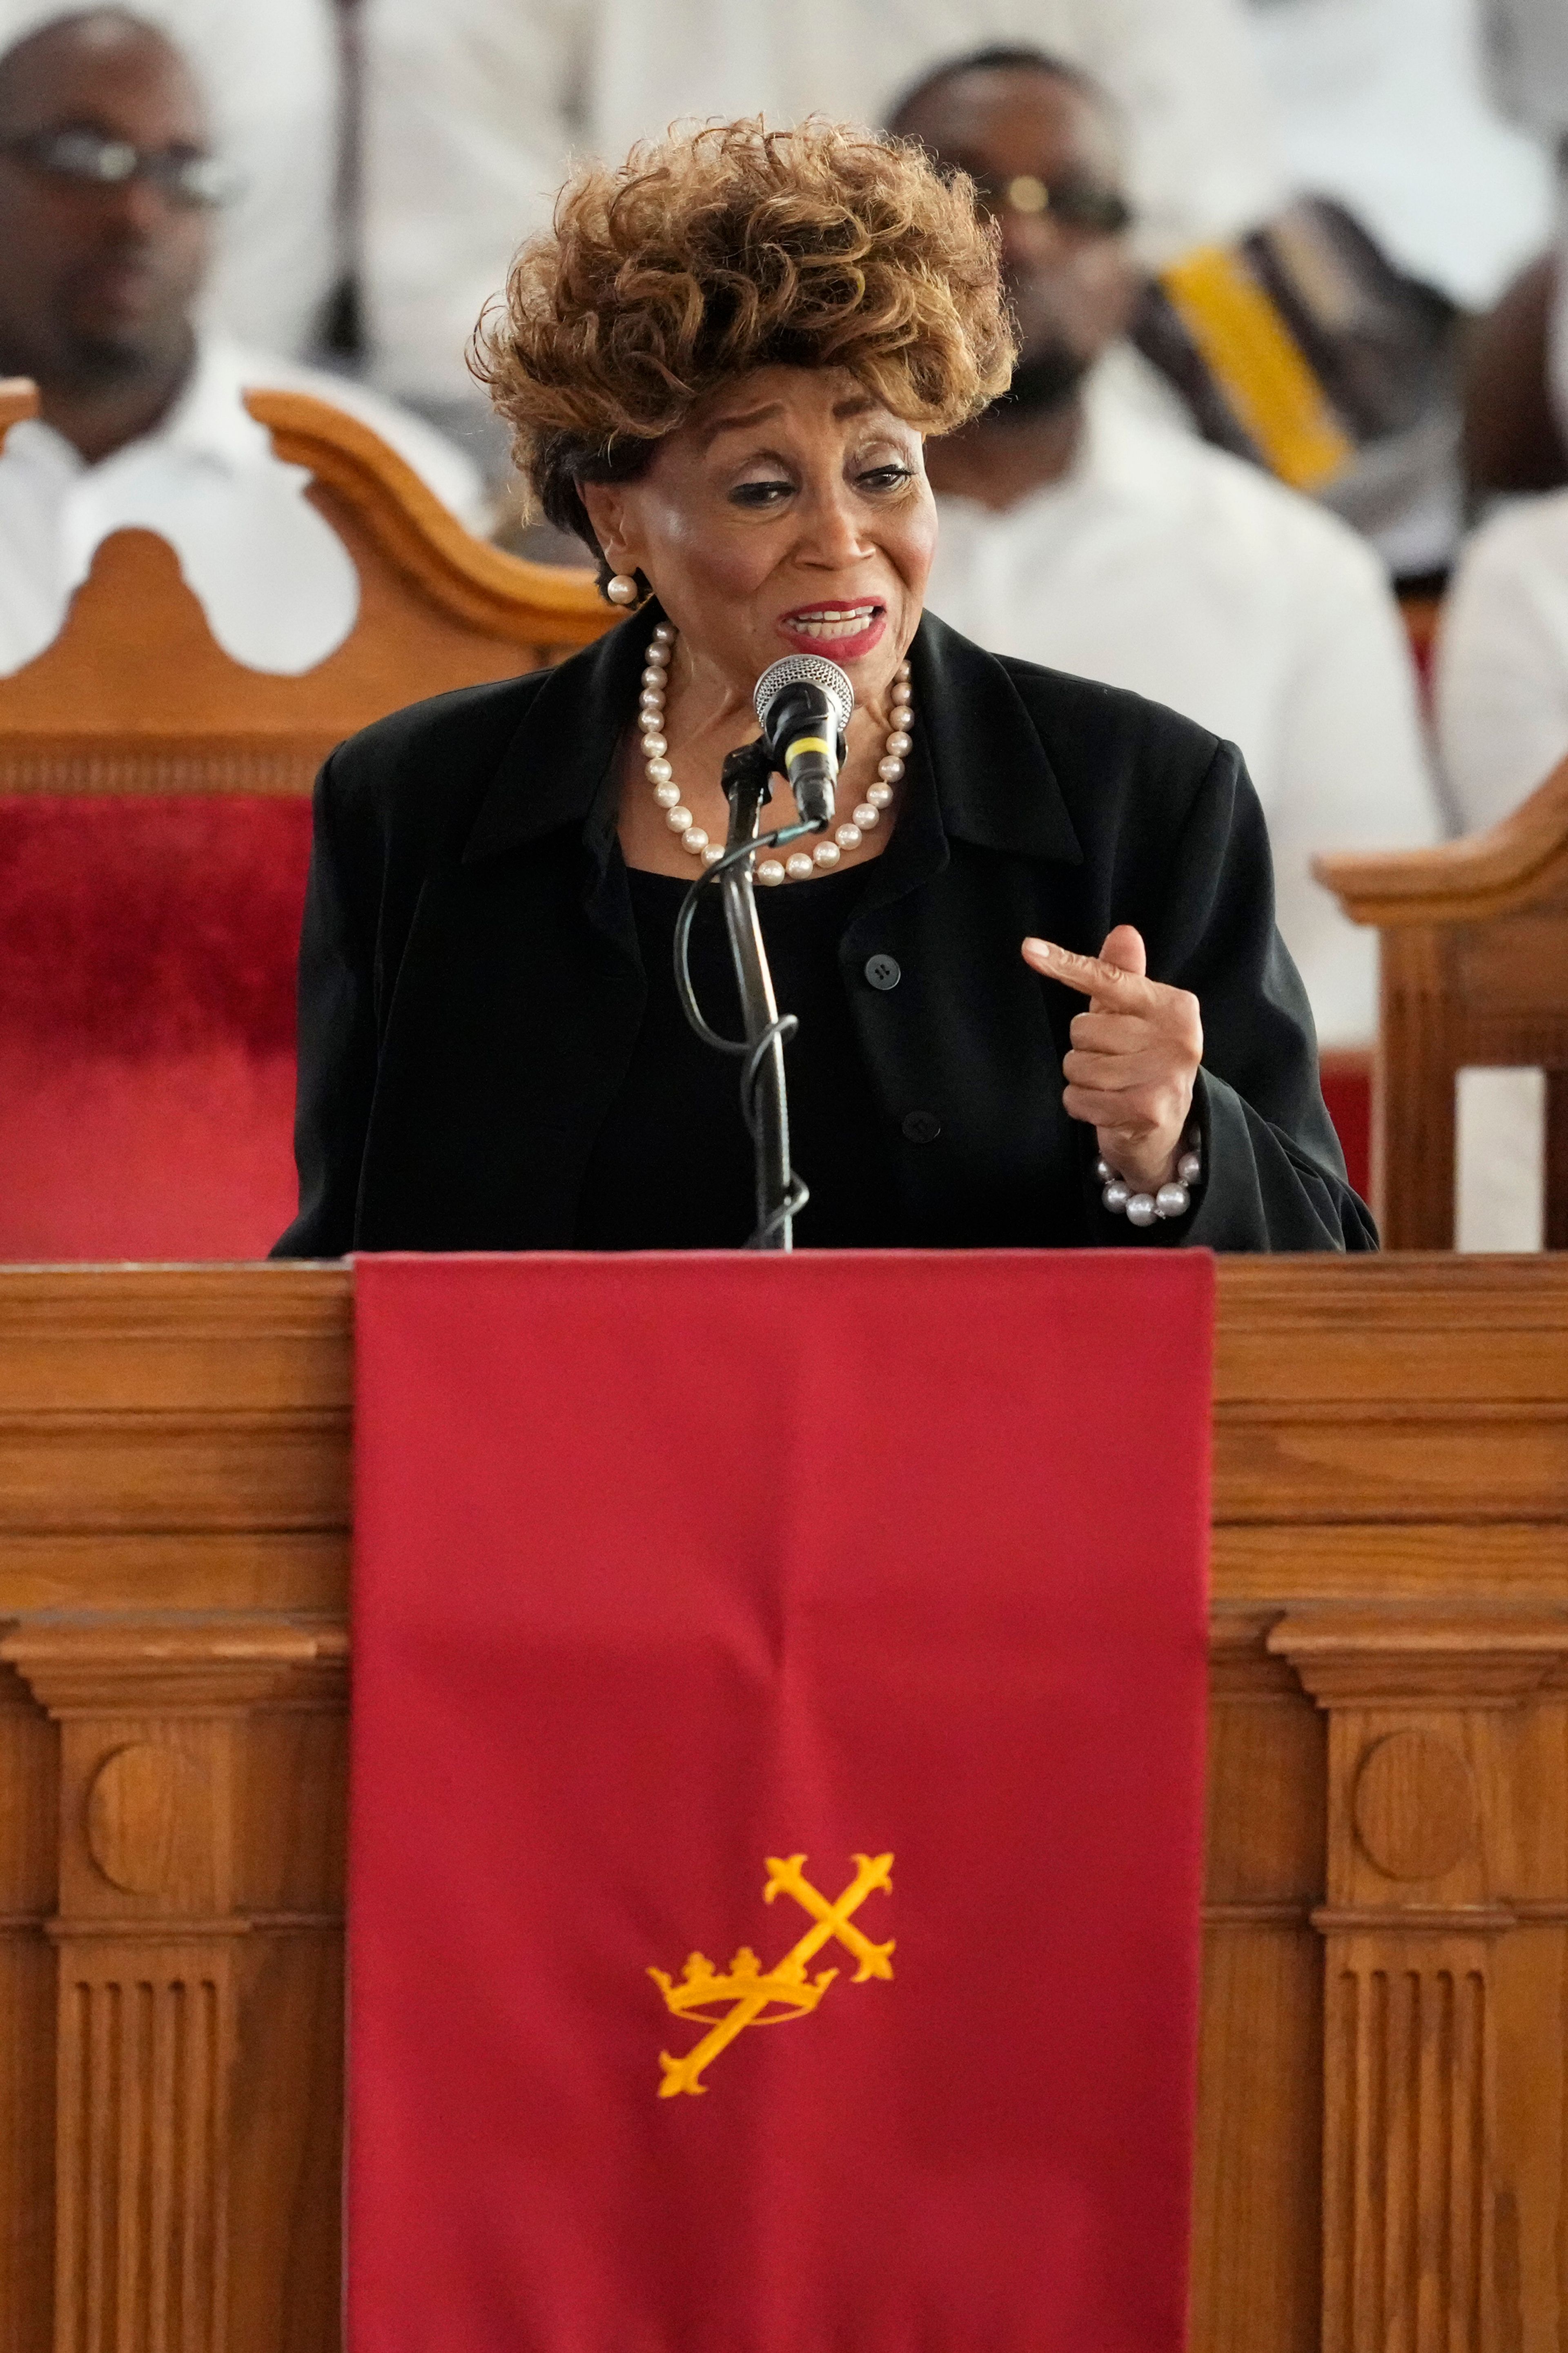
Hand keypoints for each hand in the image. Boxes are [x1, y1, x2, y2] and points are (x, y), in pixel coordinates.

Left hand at [1021, 925, 1201, 1191]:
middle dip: (1085, 1047)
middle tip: (1112, 1060)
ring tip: (1110, 1085)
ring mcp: (1164, 1076)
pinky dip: (1082, 1105)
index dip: (1067, 965)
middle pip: (1083, 1029)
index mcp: (1175, 1006)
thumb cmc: (1142, 1061)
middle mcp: (1177, 1038)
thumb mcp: (1135, 1015)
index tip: (1028, 949)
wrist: (1166, 1129)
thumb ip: (1124, 976)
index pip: (1110, 981)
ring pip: (1077, 1066)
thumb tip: (1124, 932)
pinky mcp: (1146, 1110)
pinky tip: (1106, 1107)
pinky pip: (1078, 1098)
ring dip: (1081, 1079)